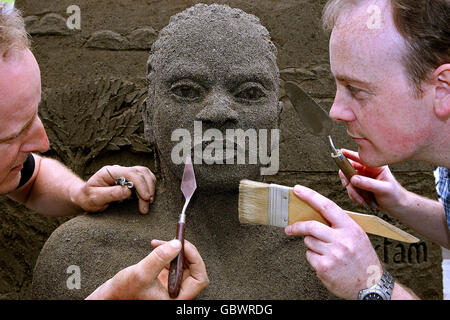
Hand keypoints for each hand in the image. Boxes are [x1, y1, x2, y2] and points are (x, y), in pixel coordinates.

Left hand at [71, 165, 156, 213]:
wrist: (85, 197)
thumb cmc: (88, 198)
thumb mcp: (95, 199)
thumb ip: (110, 194)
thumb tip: (128, 191)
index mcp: (109, 172)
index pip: (130, 173)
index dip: (141, 184)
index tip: (145, 197)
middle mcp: (119, 170)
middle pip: (141, 173)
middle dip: (147, 188)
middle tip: (147, 205)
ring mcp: (125, 173)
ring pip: (145, 173)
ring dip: (150, 187)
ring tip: (148, 202)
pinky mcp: (130, 178)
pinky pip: (144, 178)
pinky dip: (149, 186)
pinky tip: (147, 197)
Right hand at [86, 239, 208, 299]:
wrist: (112, 295)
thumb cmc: (124, 292)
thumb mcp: (142, 272)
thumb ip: (160, 257)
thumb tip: (177, 244)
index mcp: (176, 298)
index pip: (199, 279)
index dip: (196, 260)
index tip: (184, 245)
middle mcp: (177, 293)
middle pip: (194, 269)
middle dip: (184, 252)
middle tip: (174, 240)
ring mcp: (172, 286)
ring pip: (184, 264)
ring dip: (175, 251)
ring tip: (161, 244)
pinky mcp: (165, 280)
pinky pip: (174, 263)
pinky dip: (168, 253)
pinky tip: (158, 248)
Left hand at [285, 185, 381, 299]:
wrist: (371, 286)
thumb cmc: (363, 260)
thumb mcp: (357, 236)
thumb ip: (339, 225)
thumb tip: (316, 214)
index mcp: (351, 228)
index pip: (327, 206)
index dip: (310, 196)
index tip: (298, 190)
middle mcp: (342, 240)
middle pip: (311, 226)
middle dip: (297, 227)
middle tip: (290, 228)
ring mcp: (333, 254)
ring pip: (308, 242)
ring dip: (311, 245)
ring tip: (325, 253)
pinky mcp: (324, 267)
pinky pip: (309, 256)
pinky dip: (313, 258)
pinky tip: (326, 263)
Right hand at [339, 149, 407, 212]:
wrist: (396, 207)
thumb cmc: (394, 196)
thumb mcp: (384, 189)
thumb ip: (368, 183)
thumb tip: (353, 179)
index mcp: (376, 166)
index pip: (360, 158)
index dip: (349, 154)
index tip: (340, 153)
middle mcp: (368, 171)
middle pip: (349, 169)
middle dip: (347, 179)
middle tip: (347, 185)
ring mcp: (363, 179)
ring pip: (349, 181)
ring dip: (352, 191)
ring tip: (361, 200)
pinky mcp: (360, 187)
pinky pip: (350, 189)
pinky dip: (354, 196)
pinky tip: (362, 200)